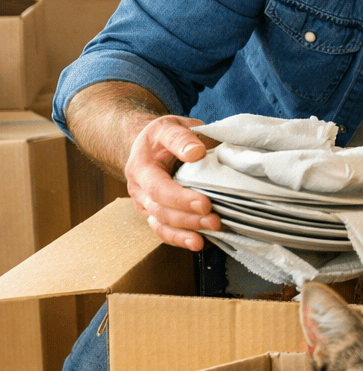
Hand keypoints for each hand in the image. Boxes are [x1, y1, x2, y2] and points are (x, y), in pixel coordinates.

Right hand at [128, 115, 219, 250]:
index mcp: (142, 166)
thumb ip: (182, 138)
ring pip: (161, 224)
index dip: (181, 198)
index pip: (158, 187)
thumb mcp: (171, 126)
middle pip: (160, 209)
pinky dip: (180, 239)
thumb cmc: (164, 135)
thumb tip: (195, 153)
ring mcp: (145, 203)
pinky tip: (198, 243)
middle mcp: (139, 188)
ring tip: (208, 235)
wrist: (150, 144)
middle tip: (215, 220)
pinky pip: (163, 231)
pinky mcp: (153, 213)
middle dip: (188, 218)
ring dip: (186, 232)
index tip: (205, 204)